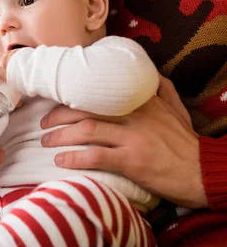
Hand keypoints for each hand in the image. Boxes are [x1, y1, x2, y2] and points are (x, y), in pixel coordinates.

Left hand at [40, 74, 207, 208]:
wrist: (203, 171)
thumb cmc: (185, 143)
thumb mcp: (176, 109)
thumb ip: (161, 90)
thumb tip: (151, 75)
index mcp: (141, 101)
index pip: (98, 93)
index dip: (72, 97)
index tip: (55, 101)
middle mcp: (135, 115)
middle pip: (86, 110)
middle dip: (58, 116)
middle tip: (43, 124)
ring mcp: (134, 137)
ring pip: (86, 130)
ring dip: (59, 136)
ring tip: (46, 143)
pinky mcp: (133, 160)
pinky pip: (96, 156)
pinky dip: (74, 158)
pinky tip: (60, 162)